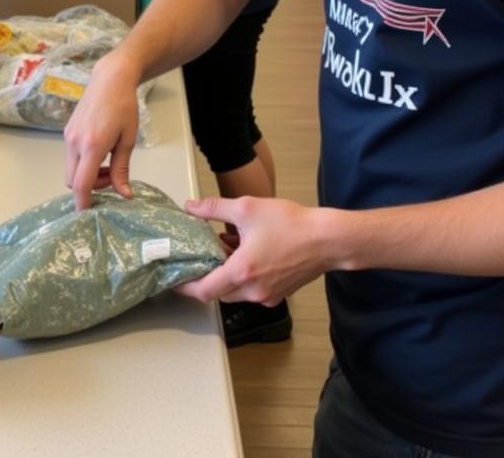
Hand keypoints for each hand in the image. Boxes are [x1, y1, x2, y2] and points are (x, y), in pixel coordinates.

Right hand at [63, 51, 140, 208]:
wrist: (110, 79)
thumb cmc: (124, 107)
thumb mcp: (128, 140)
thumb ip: (122, 169)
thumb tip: (124, 195)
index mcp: (92, 146)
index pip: (82, 184)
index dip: (83, 203)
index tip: (87, 216)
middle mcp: (75, 143)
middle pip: (72, 181)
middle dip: (89, 188)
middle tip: (112, 178)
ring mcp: (68, 136)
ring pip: (70, 170)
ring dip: (86, 175)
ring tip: (108, 164)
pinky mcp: (67, 131)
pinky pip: (70, 157)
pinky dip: (82, 163)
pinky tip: (99, 152)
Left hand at [174, 196, 330, 305]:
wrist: (328, 239)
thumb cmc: (291, 223)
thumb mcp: (247, 208)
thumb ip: (214, 208)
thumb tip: (191, 207)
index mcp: (242, 272)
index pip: (205, 291)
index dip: (187, 286)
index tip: (176, 278)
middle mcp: (253, 290)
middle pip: (218, 292)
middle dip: (208, 275)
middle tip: (204, 253)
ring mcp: (268, 296)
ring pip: (235, 291)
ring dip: (226, 274)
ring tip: (227, 246)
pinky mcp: (278, 294)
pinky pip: (251, 290)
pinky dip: (243, 276)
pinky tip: (247, 252)